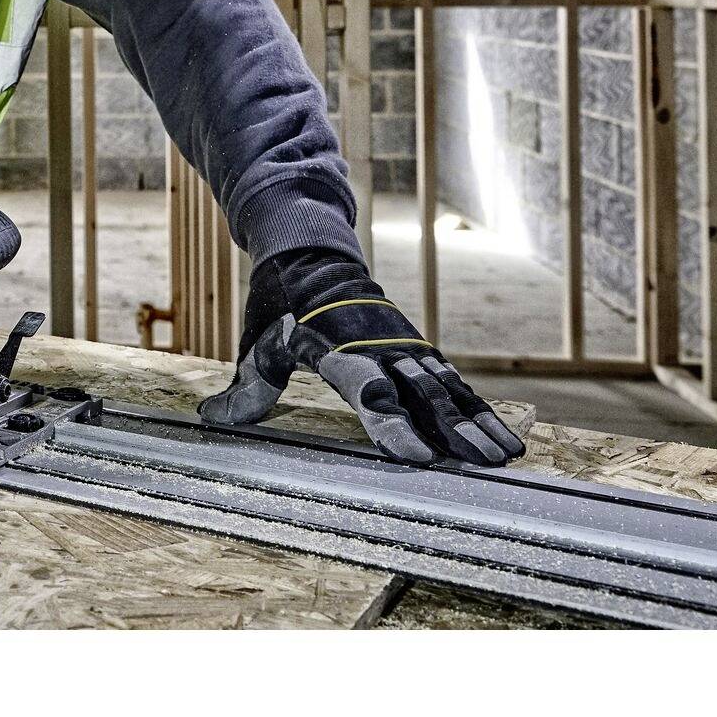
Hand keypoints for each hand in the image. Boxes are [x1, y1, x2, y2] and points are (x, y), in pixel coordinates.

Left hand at [198, 247, 525, 466]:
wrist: (309, 253)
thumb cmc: (279, 303)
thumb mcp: (257, 342)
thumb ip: (246, 387)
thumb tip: (212, 421)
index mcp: (337, 349)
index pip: (368, 392)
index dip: (391, 424)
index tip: (416, 454)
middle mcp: (379, 348)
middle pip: (420, 394)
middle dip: (451, 430)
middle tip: (480, 463)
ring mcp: (403, 347)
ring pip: (446, 389)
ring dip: (475, 422)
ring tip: (504, 456)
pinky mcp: (417, 348)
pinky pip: (454, 382)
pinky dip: (479, 409)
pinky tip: (504, 437)